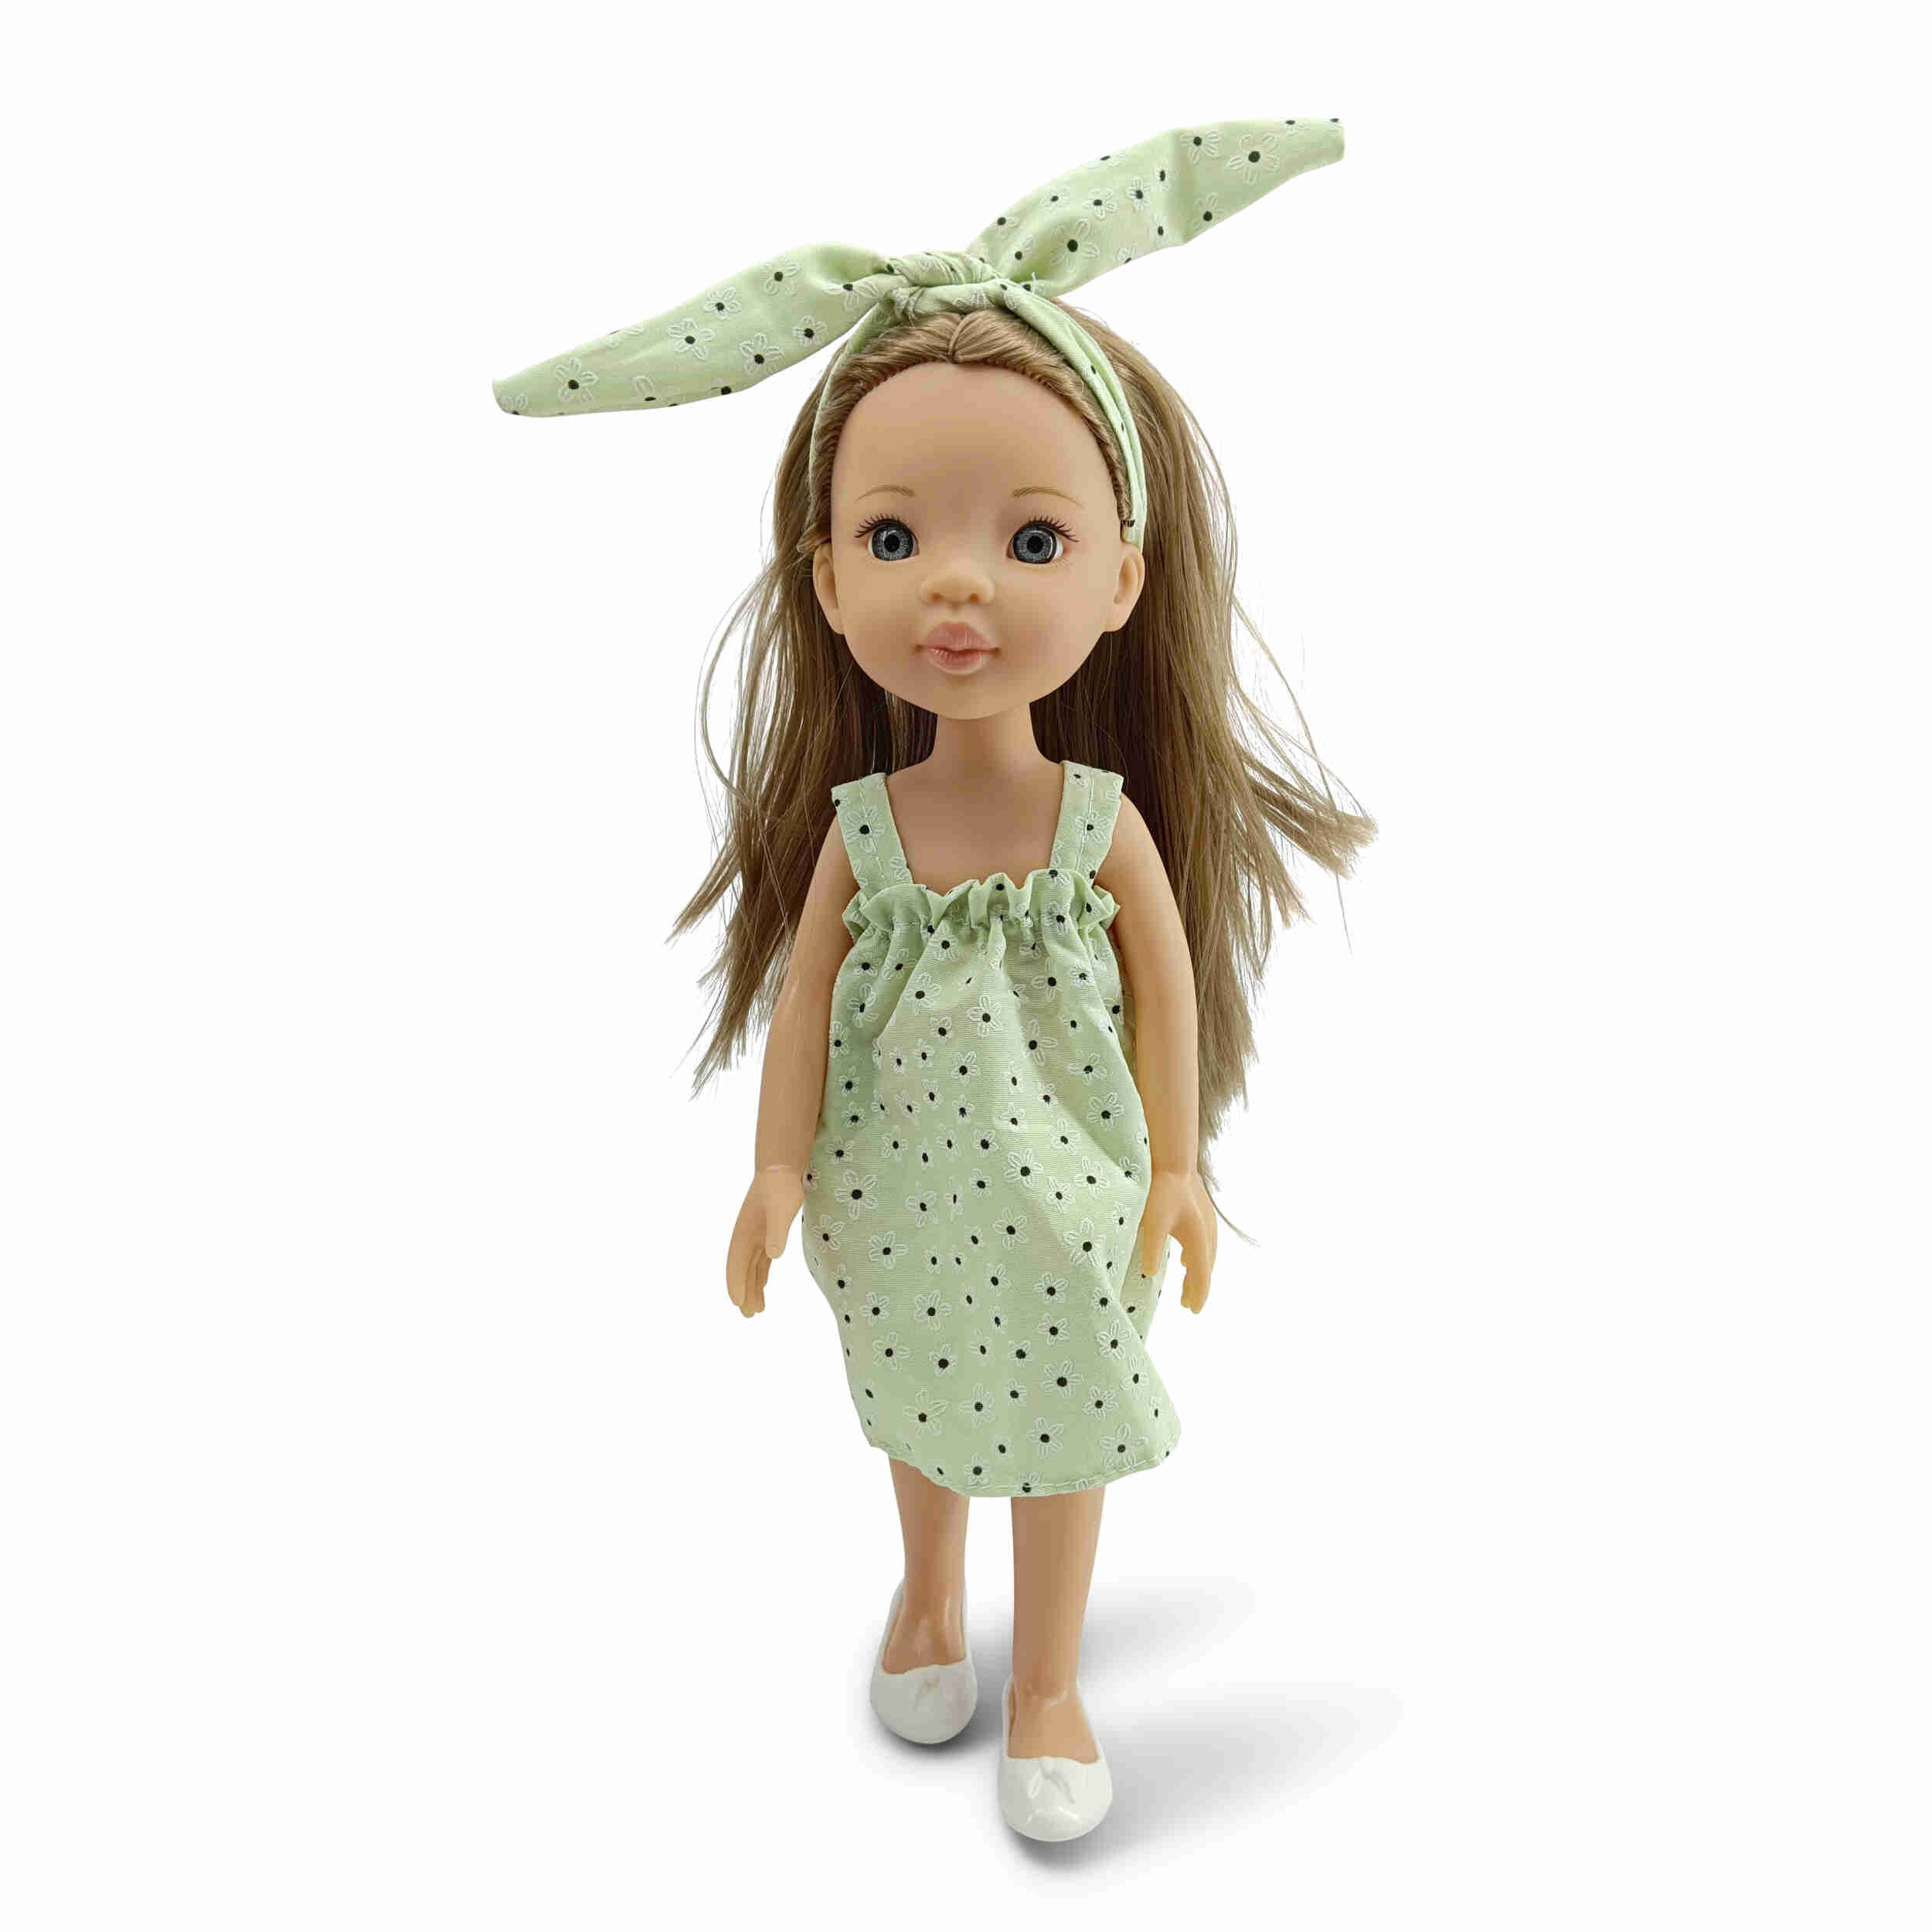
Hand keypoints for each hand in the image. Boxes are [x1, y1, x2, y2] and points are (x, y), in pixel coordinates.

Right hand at [725, 1165, 803, 1317]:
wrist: (781, 1168)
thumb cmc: (781, 1187)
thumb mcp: (782, 1209)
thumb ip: (777, 1233)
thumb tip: (772, 1257)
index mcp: (744, 1233)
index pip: (737, 1264)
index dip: (736, 1284)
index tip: (739, 1303)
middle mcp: (746, 1237)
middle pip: (743, 1271)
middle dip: (745, 1293)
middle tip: (750, 1316)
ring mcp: (756, 1236)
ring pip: (751, 1267)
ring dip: (753, 1287)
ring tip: (758, 1309)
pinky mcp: (767, 1233)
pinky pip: (760, 1260)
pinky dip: (760, 1273)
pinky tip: (763, 1284)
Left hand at [1136, 1168, 1216, 1311]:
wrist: (1174, 1160)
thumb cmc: (1162, 1191)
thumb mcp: (1153, 1222)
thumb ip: (1152, 1249)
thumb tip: (1150, 1274)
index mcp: (1198, 1239)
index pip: (1200, 1275)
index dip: (1197, 1294)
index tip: (1193, 1311)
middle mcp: (1207, 1234)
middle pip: (1205, 1268)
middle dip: (1197, 1287)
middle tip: (1188, 1305)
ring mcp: (1207, 1223)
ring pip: (1205, 1256)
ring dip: (1197, 1273)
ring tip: (1187, 1287)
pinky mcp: (1201, 1214)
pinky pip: (1202, 1244)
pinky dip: (1196, 1258)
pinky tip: (1186, 1259)